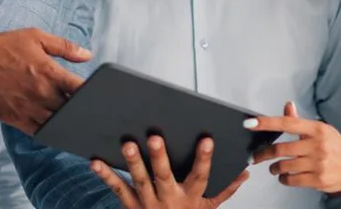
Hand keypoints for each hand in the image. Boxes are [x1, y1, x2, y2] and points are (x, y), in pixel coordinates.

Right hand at [0, 28, 91, 134]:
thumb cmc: (2, 47)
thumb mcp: (36, 37)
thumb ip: (64, 47)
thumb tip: (87, 55)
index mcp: (48, 72)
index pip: (79, 88)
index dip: (91, 93)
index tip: (99, 95)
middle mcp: (40, 93)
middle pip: (70, 109)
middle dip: (82, 110)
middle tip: (91, 110)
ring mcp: (27, 108)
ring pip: (56, 124)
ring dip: (68, 123)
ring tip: (78, 122)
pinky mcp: (14, 119)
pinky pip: (38, 131)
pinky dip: (50, 132)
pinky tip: (57, 130)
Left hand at [91, 135, 248, 207]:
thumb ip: (226, 189)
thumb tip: (244, 172)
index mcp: (190, 196)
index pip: (200, 176)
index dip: (204, 158)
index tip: (207, 139)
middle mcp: (169, 199)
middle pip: (164, 176)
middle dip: (159, 157)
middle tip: (153, 138)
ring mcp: (148, 203)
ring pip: (140, 181)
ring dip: (133, 162)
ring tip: (127, 143)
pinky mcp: (131, 206)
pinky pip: (118, 189)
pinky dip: (106, 175)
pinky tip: (96, 161)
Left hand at [246, 101, 340, 193]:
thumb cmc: (335, 147)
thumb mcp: (320, 129)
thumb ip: (300, 121)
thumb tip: (288, 106)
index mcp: (316, 129)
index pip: (286, 123)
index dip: (266, 123)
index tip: (250, 123)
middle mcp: (316, 145)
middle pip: (281, 149)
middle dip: (264, 154)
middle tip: (256, 156)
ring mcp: (318, 163)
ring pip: (285, 165)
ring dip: (274, 168)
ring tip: (274, 167)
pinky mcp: (318, 180)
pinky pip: (292, 180)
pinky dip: (284, 179)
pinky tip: (284, 176)